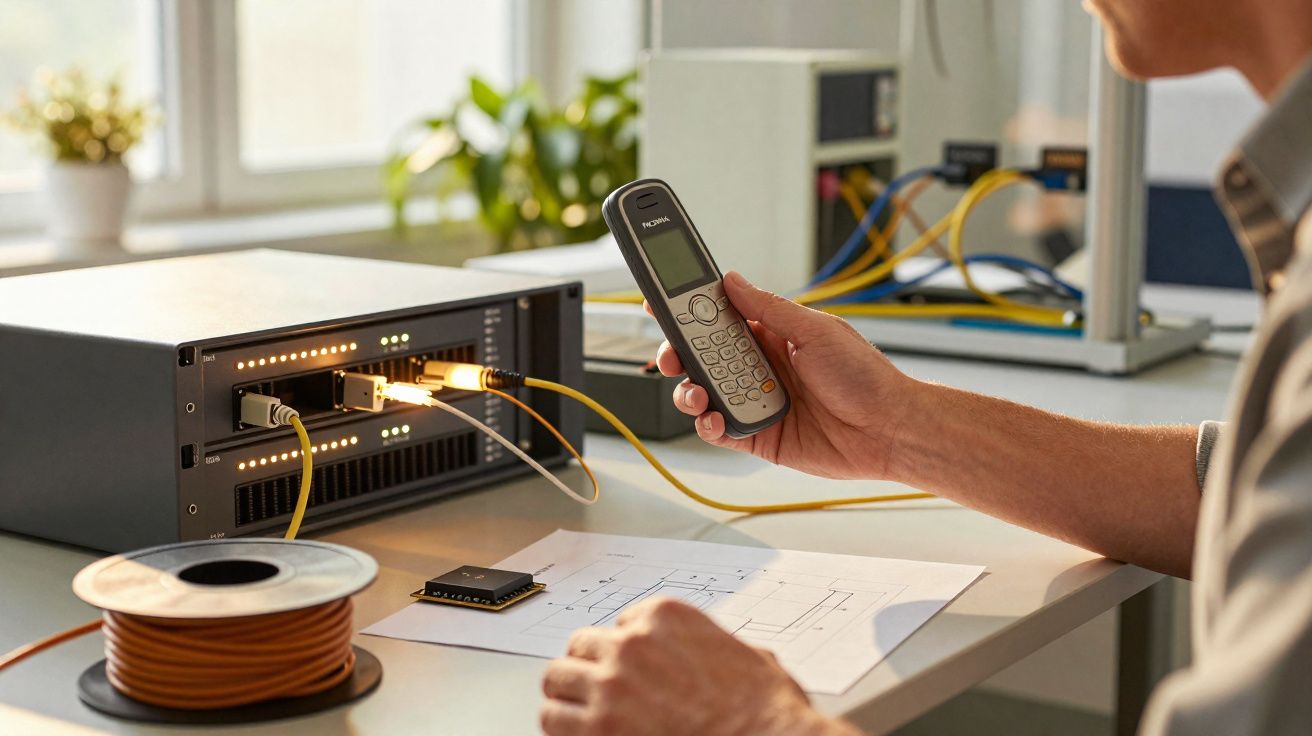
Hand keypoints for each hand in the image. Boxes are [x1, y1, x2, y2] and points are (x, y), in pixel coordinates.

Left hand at [540, 598, 855, 735]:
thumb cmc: (764, 712)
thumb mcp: (750, 657)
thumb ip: (717, 647)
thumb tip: (721, 658)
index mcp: (665, 617)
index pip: (621, 622)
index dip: (627, 648)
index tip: (633, 667)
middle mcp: (631, 644)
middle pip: (581, 645)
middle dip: (591, 666)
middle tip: (600, 687)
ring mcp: (609, 685)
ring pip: (558, 677)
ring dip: (569, 694)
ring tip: (580, 711)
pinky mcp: (596, 728)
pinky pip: (552, 718)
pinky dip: (562, 726)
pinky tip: (577, 733)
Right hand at [651, 271, 918, 479]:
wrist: (889, 429)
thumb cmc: (865, 376)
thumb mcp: (816, 330)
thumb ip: (769, 309)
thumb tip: (732, 280)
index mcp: (771, 334)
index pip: (718, 318)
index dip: (687, 310)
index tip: (659, 301)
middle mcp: (759, 366)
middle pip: (701, 356)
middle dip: (678, 353)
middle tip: (670, 355)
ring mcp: (755, 401)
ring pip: (704, 393)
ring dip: (690, 390)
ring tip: (697, 392)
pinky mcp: (758, 435)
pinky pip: (719, 431)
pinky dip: (708, 425)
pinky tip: (713, 419)